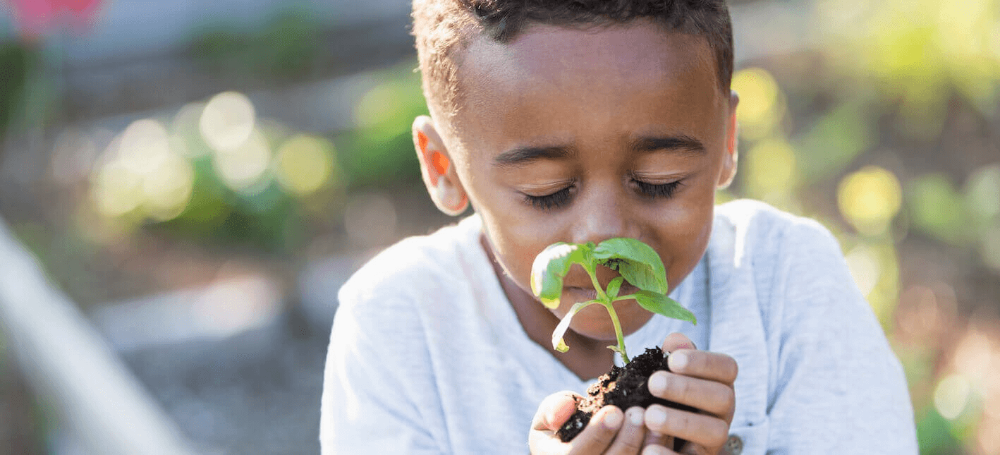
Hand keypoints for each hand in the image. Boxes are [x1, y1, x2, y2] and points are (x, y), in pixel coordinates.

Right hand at [529, 392, 653, 453]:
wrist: (579, 449)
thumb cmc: (563, 430)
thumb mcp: (547, 417)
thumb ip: (552, 410)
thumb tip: (564, 411)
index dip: (596, 434)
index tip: (614, 411)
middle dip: (626, 440)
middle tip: (639, 412)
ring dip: (648, 448)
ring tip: (656, 422)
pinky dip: (660, 453)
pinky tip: (664, 435)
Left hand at [642, 333, 737, 454]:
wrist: (654, 437)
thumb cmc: (661, 398)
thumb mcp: (665, 376)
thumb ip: (672, 358)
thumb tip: (676, 341)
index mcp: (719, 383)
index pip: (726, 367)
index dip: (703, 362)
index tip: (672, 360)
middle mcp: (724, 411)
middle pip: (723, 398)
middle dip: (688, 389)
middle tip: (654, 384)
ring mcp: (716, 439)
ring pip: (716, 432)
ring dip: (682, 422)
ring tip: (649, 416)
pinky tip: (649, 449)